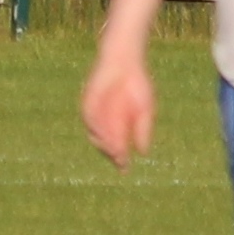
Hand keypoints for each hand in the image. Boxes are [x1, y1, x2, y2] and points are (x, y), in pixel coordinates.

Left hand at [84, 54, 156, 169]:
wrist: (125, 63)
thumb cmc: (137, 85)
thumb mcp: (144, 110)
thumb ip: (143, 130)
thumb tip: (143, 152)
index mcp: (120, 126)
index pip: (118, 147)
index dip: (120, 159)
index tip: (125, 170)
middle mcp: (106, 122)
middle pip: (106, 144)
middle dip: (112, 154)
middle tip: (120, 162)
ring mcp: (96, 113)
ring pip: (96, 135)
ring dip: (104, 144)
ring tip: (113, 151)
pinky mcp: (88, 103)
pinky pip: (89, 119)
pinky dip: (96, 128)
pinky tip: (103, 135)